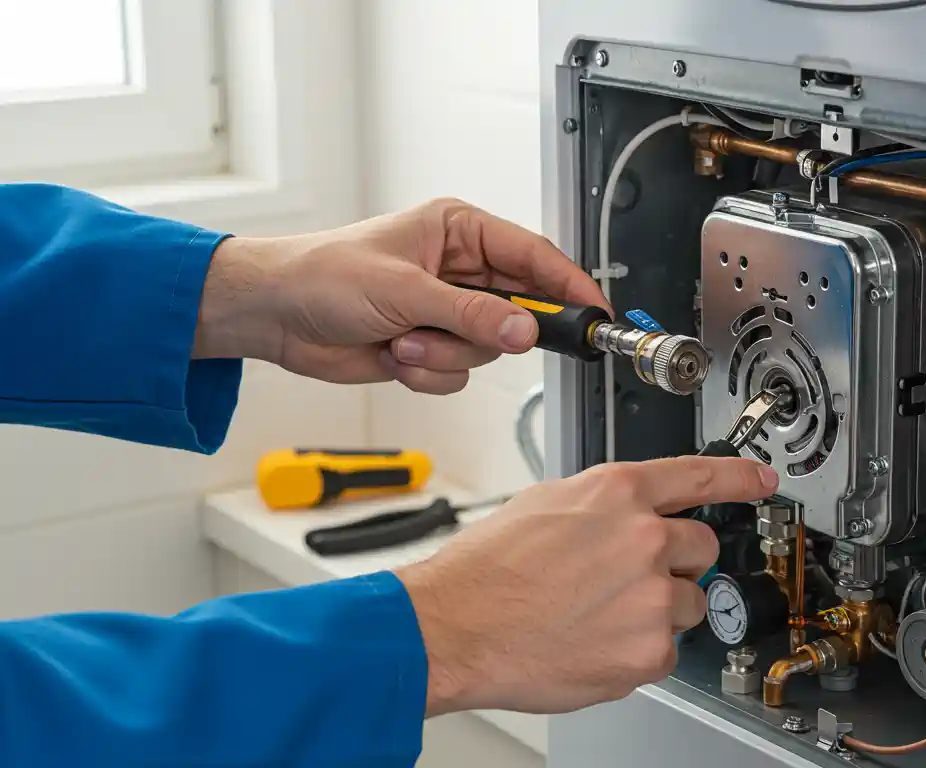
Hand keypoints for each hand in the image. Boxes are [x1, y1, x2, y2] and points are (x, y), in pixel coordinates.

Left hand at [194, 198, 607, 393]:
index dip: (569, 285)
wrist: (273, 315)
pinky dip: (428, 373)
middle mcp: (459, 271)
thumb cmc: (323, 275)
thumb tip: (524, 330)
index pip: (534, 256)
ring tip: (404, 341)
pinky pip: (459, 374)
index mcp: (459, 232)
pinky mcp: (430, 347)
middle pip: (518, 310)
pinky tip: (395, 355)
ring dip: (445, 354)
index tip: (594, 313)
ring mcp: (446, 312)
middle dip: (490, 331)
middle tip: (480, 337)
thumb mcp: (404, 290)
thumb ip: (471, 314)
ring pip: (487, 349)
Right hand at [396, 456, 779, 715]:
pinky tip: (595, 642)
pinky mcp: (648, 652)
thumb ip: (602, 507)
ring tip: (600, 615)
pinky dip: (638, 651)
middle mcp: (645, 539)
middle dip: (675, 564)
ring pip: (689, 603)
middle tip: (629, 580)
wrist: (454, 628)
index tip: (762, 482)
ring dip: (658, 610)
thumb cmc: (487, 571)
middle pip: (702, 549)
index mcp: (619, 494)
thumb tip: (625, 516)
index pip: (701, 477)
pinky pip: (666, 650)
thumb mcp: (546, 505)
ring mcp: (651, 597)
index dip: (740, 479)